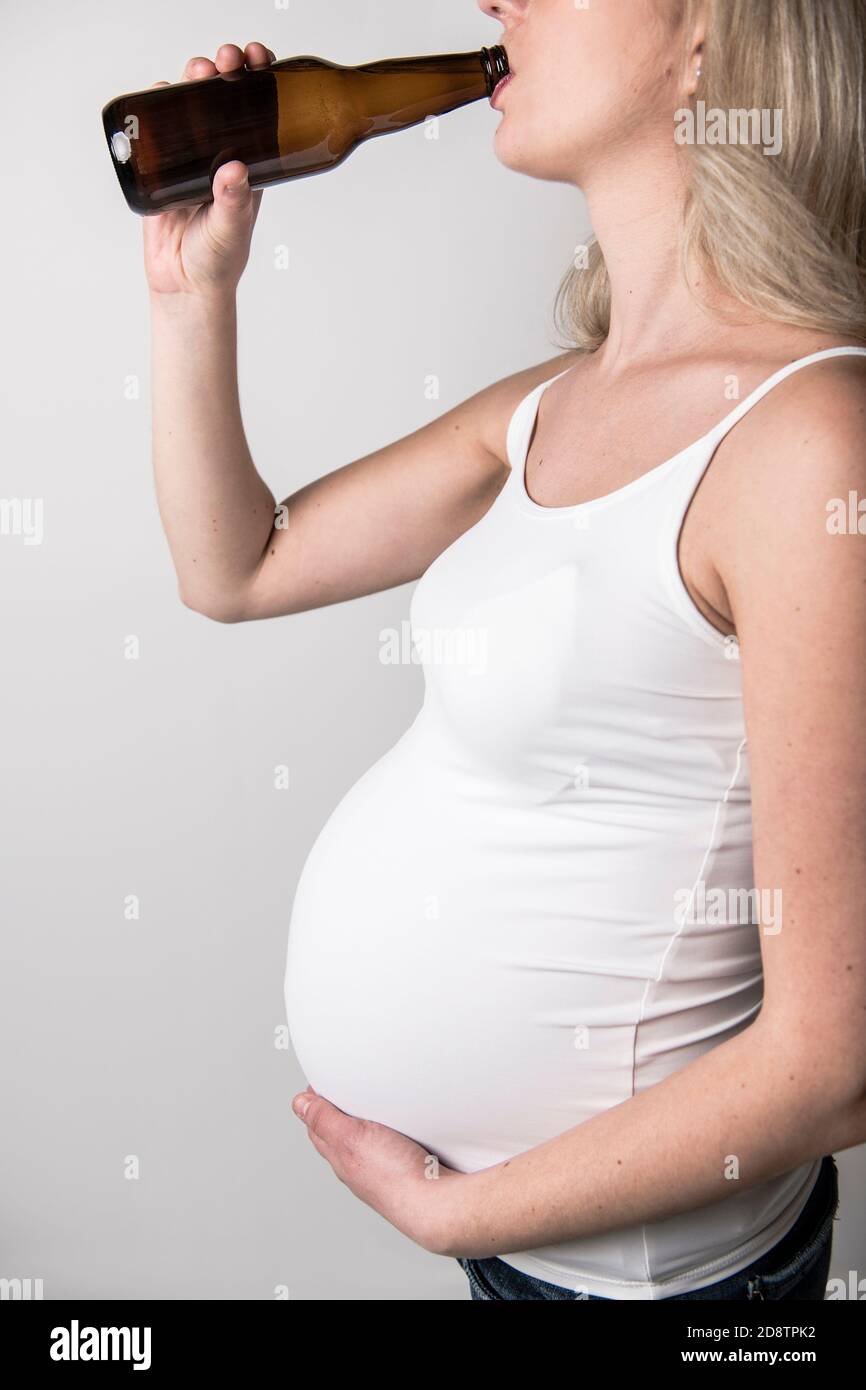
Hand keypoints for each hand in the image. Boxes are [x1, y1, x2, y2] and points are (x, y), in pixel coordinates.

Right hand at [143, 41, 274, 298]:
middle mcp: (221, 156)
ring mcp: (190, 160)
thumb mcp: (231, 230)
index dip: (260, 80)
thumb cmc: (217, 262)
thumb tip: (235, 169)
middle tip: (224, 62)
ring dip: (192, 82)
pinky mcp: (161, 169)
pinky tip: (158, 91)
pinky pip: (157, 130)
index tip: (259, 59)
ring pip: (190, 108)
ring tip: (196, 71)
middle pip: (223, 100)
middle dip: (224, 72)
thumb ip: (234, 203)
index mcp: (248, 165)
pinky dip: (155, 105)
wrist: (183, 285)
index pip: (258, 112)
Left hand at [291, 1086, 463, 1255]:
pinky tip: (401, 1122)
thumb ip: (325, 1120)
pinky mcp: (406, 1165)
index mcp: (340, 1155)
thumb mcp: (351, 1137)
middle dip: (337, 1108)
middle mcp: (358, 1164)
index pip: (319, 1126)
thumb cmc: (395, 1176)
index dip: (317, 1102)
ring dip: (366, 1118)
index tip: (322, 1081)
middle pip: (340, 1132)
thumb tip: (298, 1104)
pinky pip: (392, 1142)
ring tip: (371, 1098)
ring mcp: (382, 1167)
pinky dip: (391, 1128)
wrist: (436, 1201)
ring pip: (367, 1137)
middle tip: (342, 1084)